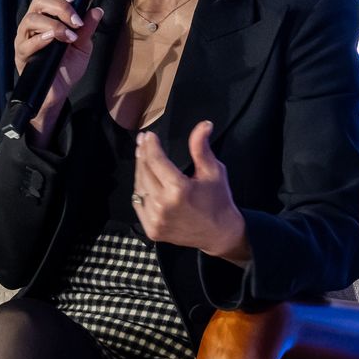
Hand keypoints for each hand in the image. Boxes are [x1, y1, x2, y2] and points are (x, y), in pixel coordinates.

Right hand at [14, 0, 103, 134]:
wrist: (59, 91)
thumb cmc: (68, 66)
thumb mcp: (83, 45)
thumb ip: (88, 28)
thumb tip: (97, 10)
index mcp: (47, 16)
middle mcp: (33, 23)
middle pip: (39, 1)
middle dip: (60, 7)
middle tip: (76, 21)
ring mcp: (25, 38)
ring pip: (32, 19)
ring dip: (54, 24)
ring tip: (69, 35)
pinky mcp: (22, 54)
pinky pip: (27, 42)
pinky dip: (42, 38)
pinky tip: (54, 40)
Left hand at [133, 122, 250, 262]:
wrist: (220, 233)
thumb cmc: (219, 199)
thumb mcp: (214, 171)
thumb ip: (201, 148)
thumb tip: (204, 124)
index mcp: (179, 189)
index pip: (156, 161)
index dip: (150, 145)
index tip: (148, 134)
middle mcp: (163, 205)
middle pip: (145, 172)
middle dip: (142, 154)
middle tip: (142, 141)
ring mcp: (155, 219)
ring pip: (139, 188)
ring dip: (140, 170)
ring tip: (142, 157)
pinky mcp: (151, 230)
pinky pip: (138, 204)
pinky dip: (140, 190)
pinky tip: (144, 179)